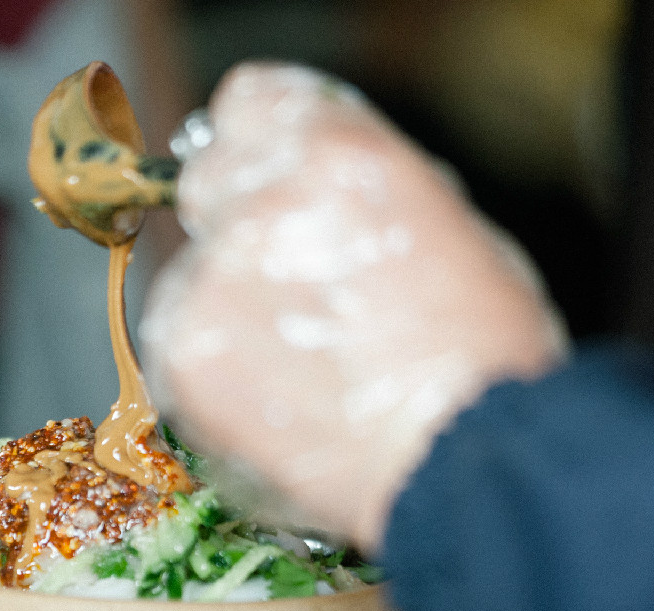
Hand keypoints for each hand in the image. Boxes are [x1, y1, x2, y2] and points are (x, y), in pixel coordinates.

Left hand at [140, 63, 564, 552]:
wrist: (456, 464)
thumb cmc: (477, 358)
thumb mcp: (443, 223)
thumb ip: (354, 187)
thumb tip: (308, 183)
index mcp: (334, 157)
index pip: (249, 102)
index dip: (261, 144)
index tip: (270, 179)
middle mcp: (259, 207)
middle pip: (207, 180)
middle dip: (239, 223)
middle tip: (291, 285)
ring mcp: (209, 284)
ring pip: (190, 271)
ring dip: (227, 306)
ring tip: (300, 366)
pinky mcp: (181, 357)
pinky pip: (177, 343)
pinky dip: (213, 369)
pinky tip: (275, 401)